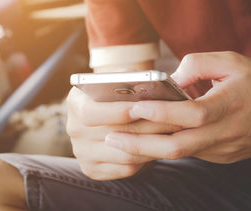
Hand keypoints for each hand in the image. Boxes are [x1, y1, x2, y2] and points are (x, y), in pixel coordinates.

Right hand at [66, 86, 180, 179]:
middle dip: (148, 127)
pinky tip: (162, 146)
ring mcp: (82, 153)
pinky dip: (147, 159)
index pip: (91, 112)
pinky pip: (127, 168)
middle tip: (176, 121)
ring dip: (153, 145)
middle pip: (113, 135)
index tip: (141, 108)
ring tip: (176, 134)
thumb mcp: (116, 80)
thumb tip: (146, 85)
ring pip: (125, 155)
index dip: (117, 111)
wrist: (107, 111)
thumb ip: (126, 80)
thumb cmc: (117, 92)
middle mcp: (74, 130)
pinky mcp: (93, 169)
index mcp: (75, 104)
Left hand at [104, 52, 250, 163]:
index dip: (159, 113)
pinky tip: (148, 141)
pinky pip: (189, 153)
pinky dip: (166, 148)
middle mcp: (222, 133)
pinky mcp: (221, 157)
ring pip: (179, 154)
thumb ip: (198, 64)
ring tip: (120, 141)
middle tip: (111, 139)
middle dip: (139, 145)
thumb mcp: (233, 61)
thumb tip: (171, 78)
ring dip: (148, 149)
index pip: (188, 114)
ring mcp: (222, 150)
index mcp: (227, 107)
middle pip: (176, 147)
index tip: (132, 109)